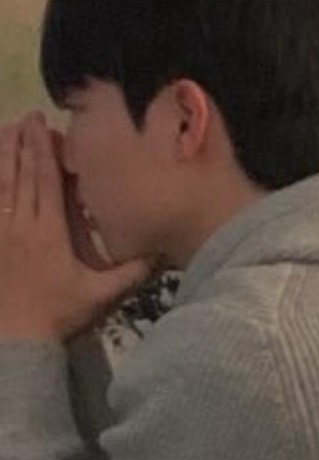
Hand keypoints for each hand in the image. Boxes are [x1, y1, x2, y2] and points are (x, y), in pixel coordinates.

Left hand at [0, 117, 150, 340]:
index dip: (42, 150)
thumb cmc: (59, 317)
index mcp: (48, 232)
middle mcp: (20, 226)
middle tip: (23, 117)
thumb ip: (131, 273)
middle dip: (21, 144)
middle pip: (19, 176)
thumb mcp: (101, 297)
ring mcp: (0, 235)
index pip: (45, 181)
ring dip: (2, 158)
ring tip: (4, 132)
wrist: (15, 341)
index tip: (40, 123)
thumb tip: (161, 253)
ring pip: (0, 187)